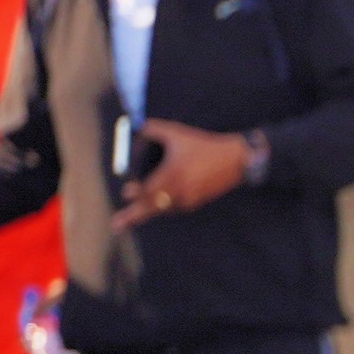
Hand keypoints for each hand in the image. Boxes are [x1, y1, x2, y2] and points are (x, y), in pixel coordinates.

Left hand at [112, 120, 249, 230]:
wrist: (236, 160)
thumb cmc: (206, 146)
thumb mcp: (178, 133)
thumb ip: (154, 129)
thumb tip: (137, 128)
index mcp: (172, 175)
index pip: (147, 191)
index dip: (135, 194)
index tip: (126, 193)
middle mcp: (178, 191)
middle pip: (151, 208)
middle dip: (133, 216)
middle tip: (117, 225)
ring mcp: (189, 199)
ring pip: (164, 209)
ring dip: (151, 209)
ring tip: (134, 214)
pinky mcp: (197, 202)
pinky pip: (176, 207)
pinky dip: (166, 205)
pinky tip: (162, 202)